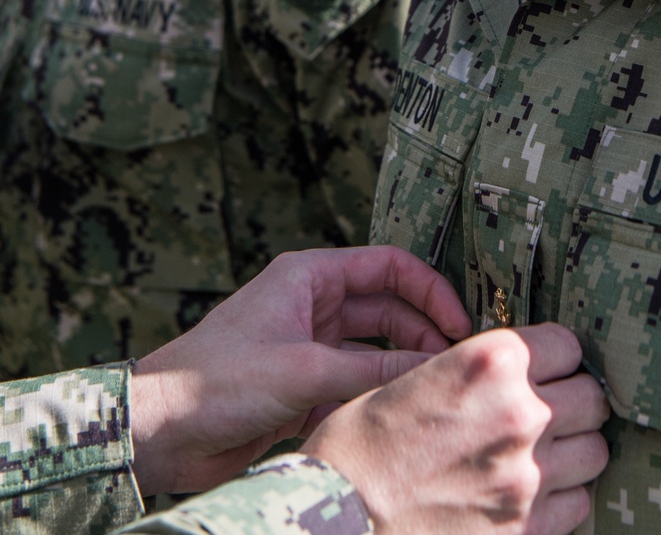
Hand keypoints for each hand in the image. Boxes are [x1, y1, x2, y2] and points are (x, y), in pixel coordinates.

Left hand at [130, 245, 469, 495]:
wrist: (159, 433)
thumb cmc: (216, 382)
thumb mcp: (303, 371)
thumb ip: (372, 368)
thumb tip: (435, 368)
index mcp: (310, 275)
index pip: (389, 266)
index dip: (430, 290)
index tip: (461, 324)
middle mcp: (313, 304)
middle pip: (388, 308)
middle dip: (422, 332)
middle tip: (455, 365)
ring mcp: (309, 346)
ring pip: (374, 348)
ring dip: (400, 366)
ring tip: (433, 392)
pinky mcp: (303, 386)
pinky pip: (355, 382)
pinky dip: (376, 395)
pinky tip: (395, 414)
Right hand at [304, 321, 609, 534]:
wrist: (339, 521)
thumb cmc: (361, 448)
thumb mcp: (415, 378)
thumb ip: (476, 370)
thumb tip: (514, 370)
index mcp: (490, 362)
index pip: (567, 345)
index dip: (555, 357)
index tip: (544, 369)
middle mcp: (520, 413)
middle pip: (591, 398)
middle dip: (573, 402)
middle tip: (548, 412)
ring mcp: (528, 477)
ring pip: (594, 451)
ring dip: (573, 451)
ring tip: (542, 455)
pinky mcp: (527, 530)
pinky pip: (578, 504)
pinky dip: (563, 499)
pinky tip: (530, 496)